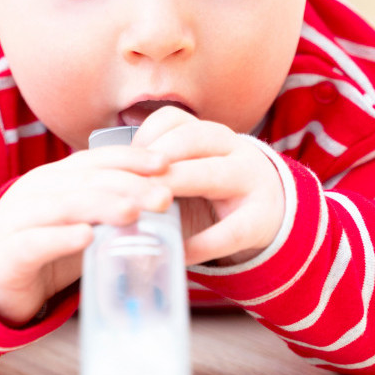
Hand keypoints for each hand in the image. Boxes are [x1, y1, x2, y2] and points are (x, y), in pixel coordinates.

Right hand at [0, 146, 170, 324]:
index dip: (131, 158)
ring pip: (64, 205)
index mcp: (57, 178)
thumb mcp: (81, 222)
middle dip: (129, 185)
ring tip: (132, 212)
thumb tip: (167, 204)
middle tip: (164, 197)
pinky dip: (62, 238)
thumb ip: (112, 210)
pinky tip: (86, 238)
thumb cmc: (44, 248)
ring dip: (100, 205)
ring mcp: (19, 218)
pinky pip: (36, 242)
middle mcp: (37, 190)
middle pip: (87, 181)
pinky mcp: (7, 252)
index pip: (98, 160)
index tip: (166, 163)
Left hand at [133, 107, 284, 266]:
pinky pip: (230, 231)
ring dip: (176, 186)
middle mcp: (234, 148)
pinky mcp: (260, 219)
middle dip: (155, 162)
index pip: (173, 120)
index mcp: (210, 134)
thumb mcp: (193, 169)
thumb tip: (102, 184)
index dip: (144, 138)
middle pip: (191, 141)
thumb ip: (158, 171)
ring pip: (212, 175)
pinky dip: (201, 244)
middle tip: (124, 184)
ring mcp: (251, 181)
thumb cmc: (215, 190)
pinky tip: (178, 253)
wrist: (271, 211)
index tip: (120, 162)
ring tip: (147, 208)